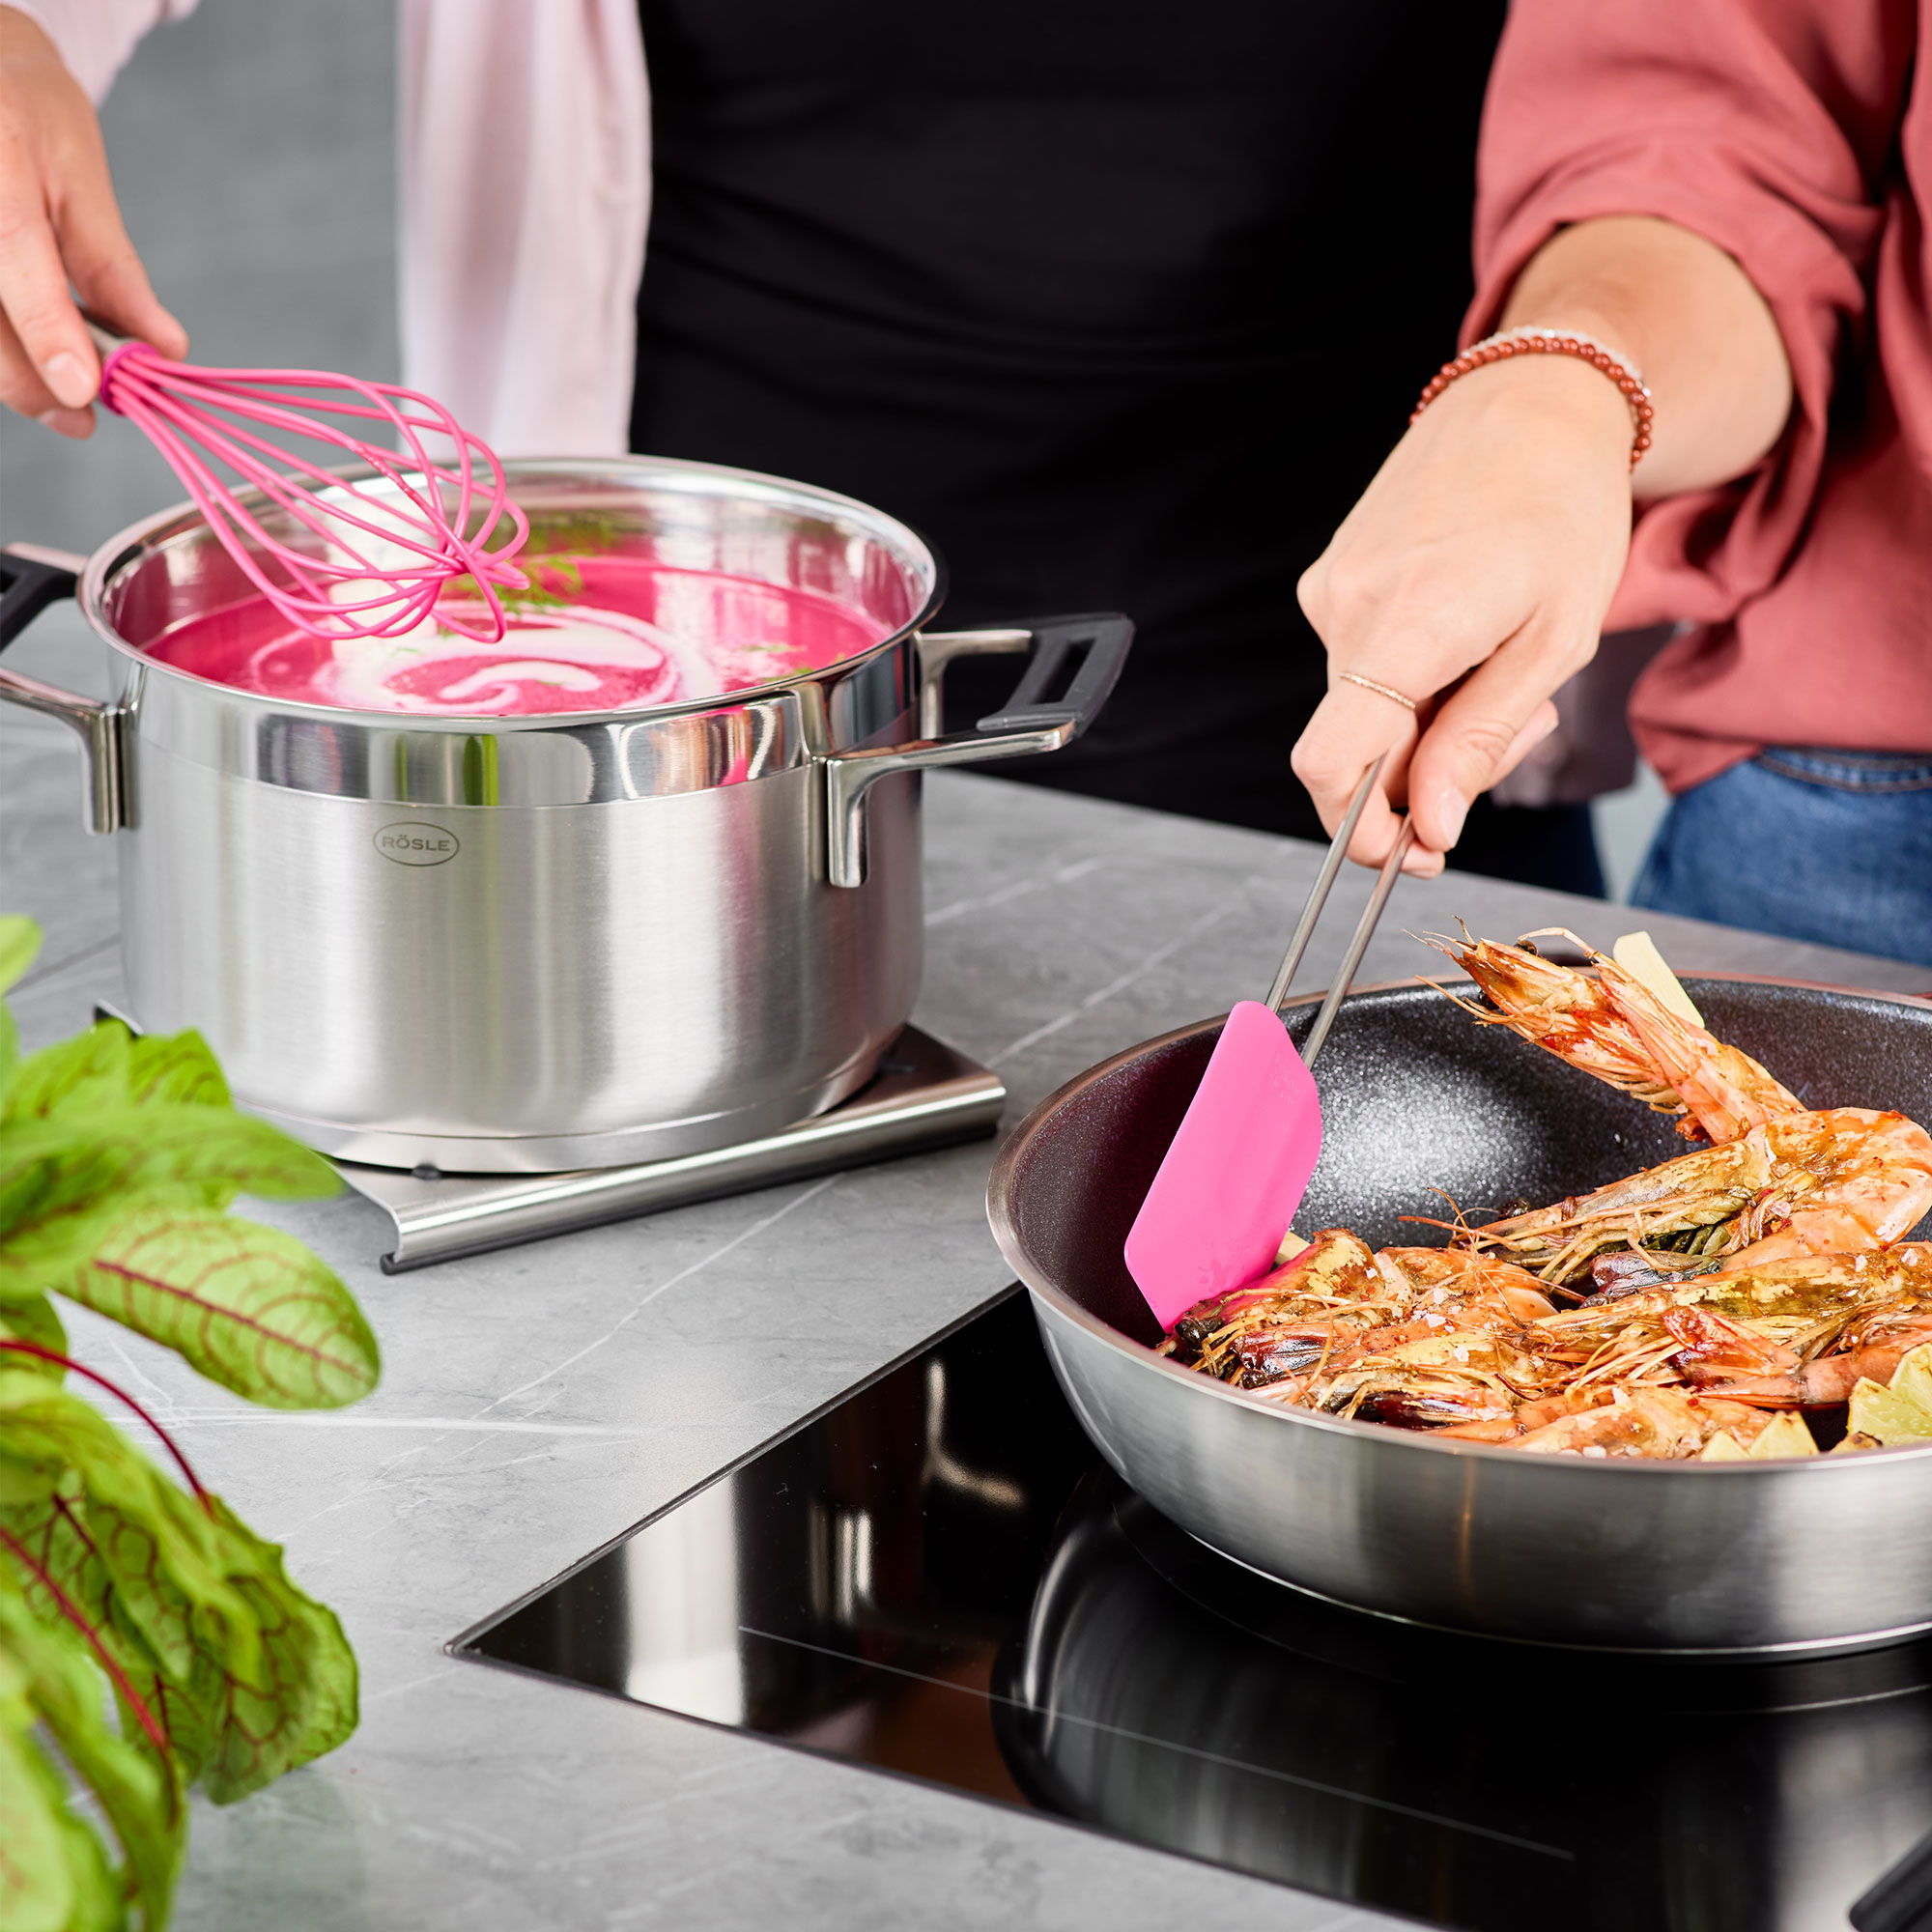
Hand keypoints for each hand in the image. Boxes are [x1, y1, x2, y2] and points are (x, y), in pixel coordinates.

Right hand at [0, 5, 185, 437]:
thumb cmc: (27, 113)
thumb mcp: (80, 177)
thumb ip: (113, 267)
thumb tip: (164, 347)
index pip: (15, 255)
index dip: (48, 331)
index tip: (83, 391)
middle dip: (30, 379)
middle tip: (82, 416)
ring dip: (14, 370)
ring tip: (64, 390)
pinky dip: (1, 342)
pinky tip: (31, 350)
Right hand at [1291, 351, 1634, 877]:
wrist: (1530, 401)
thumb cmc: (1564, 513)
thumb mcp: (1555, 642)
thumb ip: (1481, 740)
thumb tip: (1432, 827)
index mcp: (1410, 625)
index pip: (1331, 762)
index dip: (1358, 829)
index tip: (1408, 852)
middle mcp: (1348, 608)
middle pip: (1358, 750)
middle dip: (1425, 773)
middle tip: (1514, 730)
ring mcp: (1330, 590)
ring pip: (1362, 709)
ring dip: (1425, 719)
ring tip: (1498, 659)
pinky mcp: (1329, 578)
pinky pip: (1359, 665)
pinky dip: (1409, 678)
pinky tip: (1464, 628)